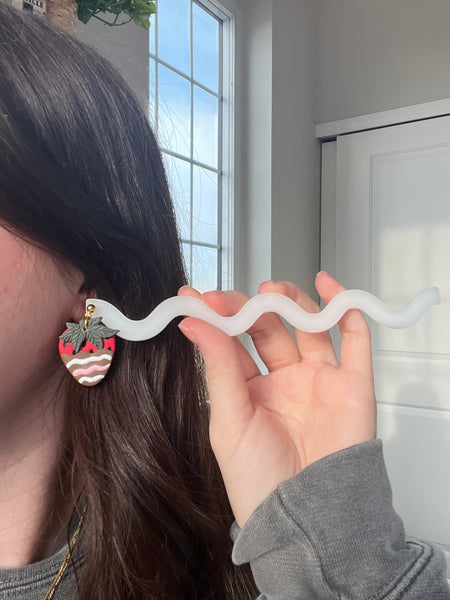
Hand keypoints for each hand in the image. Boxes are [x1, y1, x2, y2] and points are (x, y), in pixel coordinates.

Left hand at [177, 272, 375, 527]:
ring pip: (308, 325)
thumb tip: (193, 323)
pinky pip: (354, 339)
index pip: (233, 341)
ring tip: (273, 292)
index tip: (195, 296)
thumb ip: (217, 368)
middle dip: (250, 307)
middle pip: (269, 328)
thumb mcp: (228, 420)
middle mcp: (285, 379)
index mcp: (250, 389)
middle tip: (231, 298)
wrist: (306, 517)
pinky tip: (328, 288)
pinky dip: (345, 309)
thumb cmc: (260, 481)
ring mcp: (319, 378)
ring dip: (292, 301)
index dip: (217, 317)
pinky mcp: (351, 383)